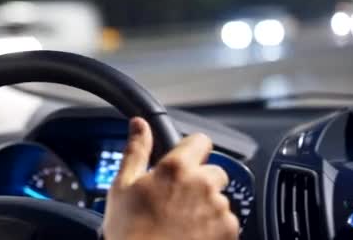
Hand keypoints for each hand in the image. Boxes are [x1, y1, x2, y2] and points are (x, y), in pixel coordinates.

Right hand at [103, 118, 238, 239]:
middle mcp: (203, 184)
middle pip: (214, 171)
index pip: (200, 140)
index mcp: (177, 168)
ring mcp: (219, 209)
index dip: (191, 150)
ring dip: (207, 205)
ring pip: (220, 198)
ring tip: (182, 222)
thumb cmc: (130, 232)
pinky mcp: (229, 232)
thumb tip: (139, 124)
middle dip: (200, 181)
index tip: (184, 161)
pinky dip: (215, 227)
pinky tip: (192, 235)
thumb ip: (136, 150)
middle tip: (177, 199)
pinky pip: (228, 222)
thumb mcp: (123, 186)